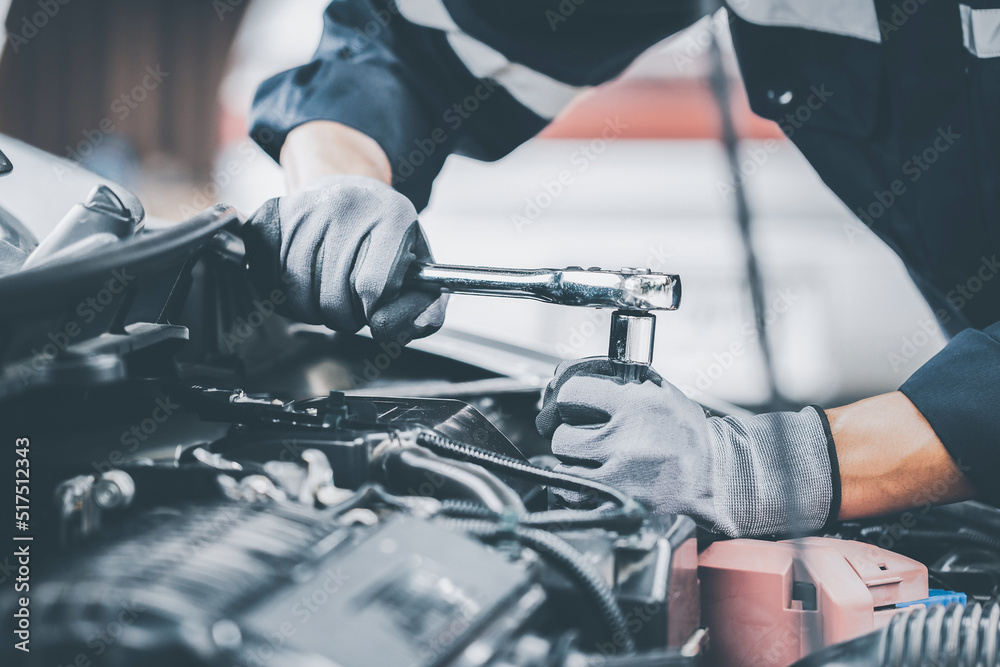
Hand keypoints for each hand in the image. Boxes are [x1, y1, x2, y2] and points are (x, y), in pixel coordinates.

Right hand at [242, 175, 446, 343]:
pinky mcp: (280, 213)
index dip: (371, 312)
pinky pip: (270, 274)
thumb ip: (427, 309)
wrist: (354, 189)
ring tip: (330, 299)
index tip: (373, 311)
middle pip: (332, 294)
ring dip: (312, 310)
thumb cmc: (388, 236)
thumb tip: (391, 329)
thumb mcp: (421, 267)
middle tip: (352, 309)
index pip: (372, 286)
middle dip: (343, 317)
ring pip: (296, 289)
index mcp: (393, 217)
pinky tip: (305, 288)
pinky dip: (285, 295)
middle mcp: (349, 205)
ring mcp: (310, 206)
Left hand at [536, 358, 837, 536]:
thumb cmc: (687, 432)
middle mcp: (626, 436)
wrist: (718, 475)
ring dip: (571, 458)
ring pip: (564, 460)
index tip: (565, 404)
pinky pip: (570, 490)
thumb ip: (618, 379)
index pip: (571, 390)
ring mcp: (620, 471)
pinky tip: (588, 477)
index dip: (563, 397)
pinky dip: (572, 484)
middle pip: (561, 430)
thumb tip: (567, 374)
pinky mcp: (618, 498)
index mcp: (636, 402)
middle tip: (577, 432)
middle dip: (565, 430)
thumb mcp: (660, 391)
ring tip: (591, 456)